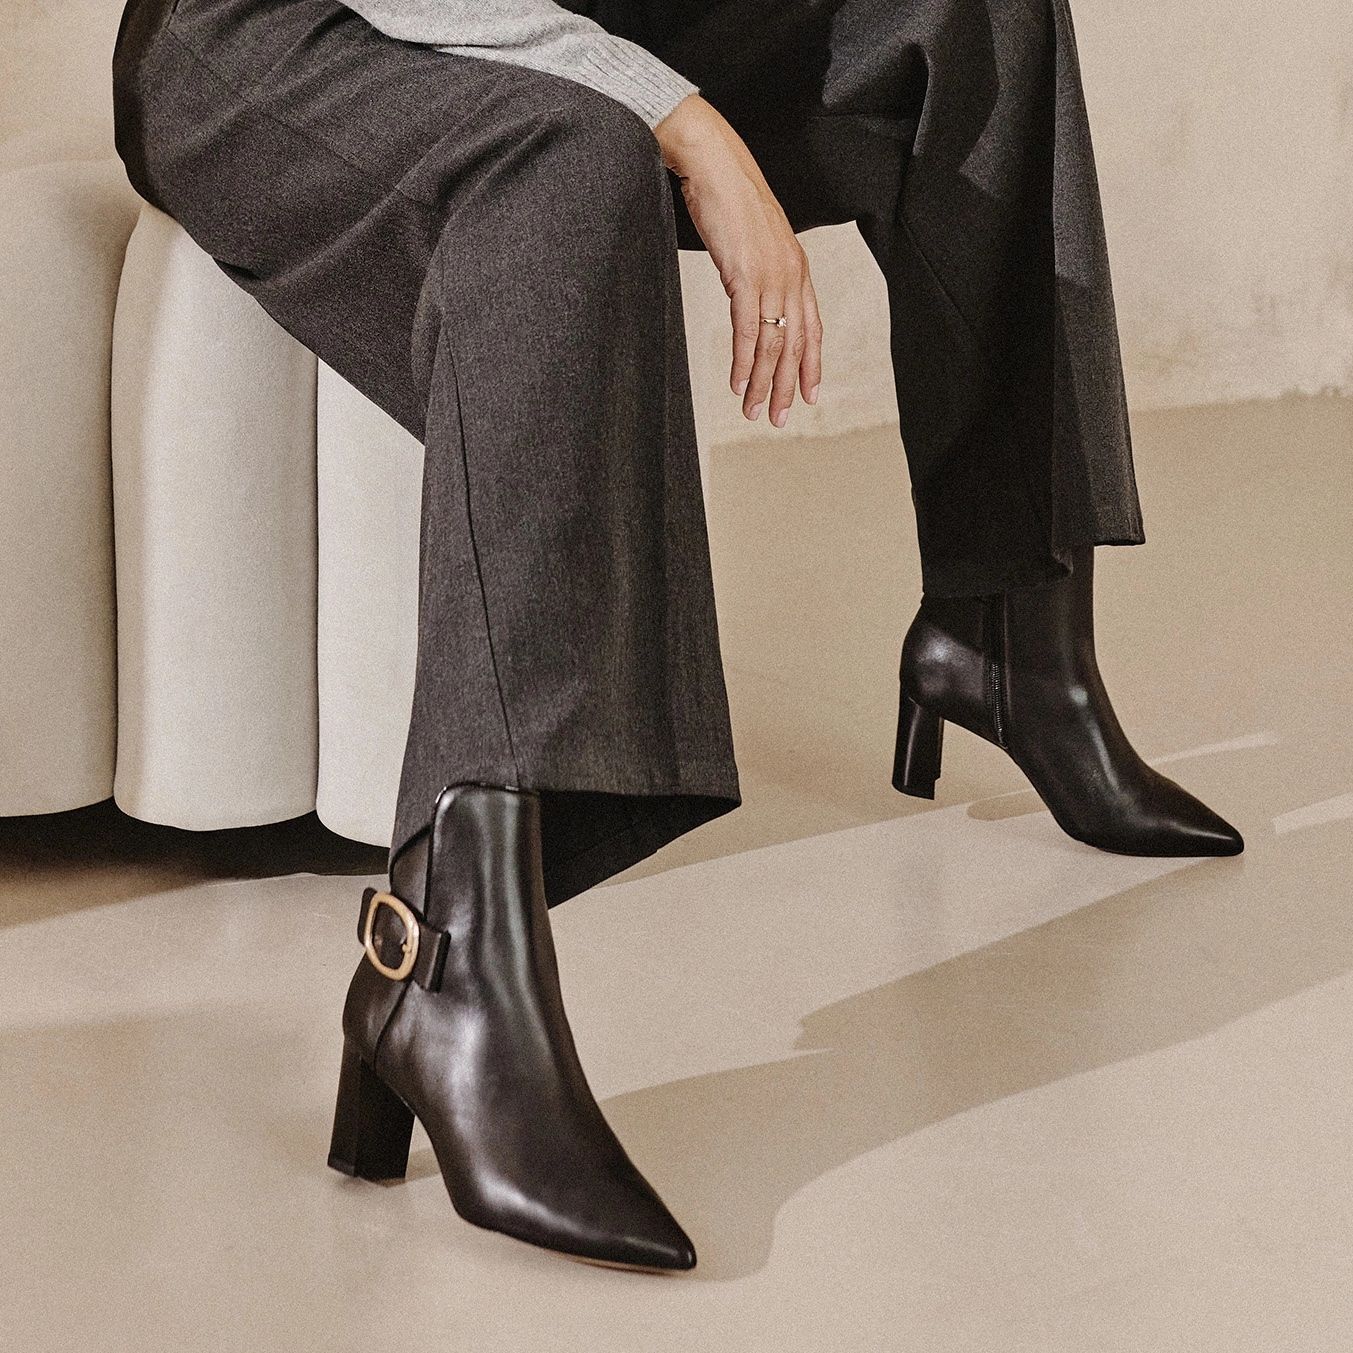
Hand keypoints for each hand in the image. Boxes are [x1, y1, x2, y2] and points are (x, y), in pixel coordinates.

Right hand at [654, 95, 821, 426]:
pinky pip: (748, 331)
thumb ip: (758, 270)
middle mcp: (791, 275)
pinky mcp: (745, 276)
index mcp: (797, 267)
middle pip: (794, 344)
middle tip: (779, 418)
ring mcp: (770, 276)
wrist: (713, 162)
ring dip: (762, 384)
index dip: (811, 365)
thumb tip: (751, 295)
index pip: (811, 328)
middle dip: (786, 387)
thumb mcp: (752, 240)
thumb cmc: (728, 195)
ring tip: (753, 411)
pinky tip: (738, 383)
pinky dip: (744, 363)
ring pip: (773, 345)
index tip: (809, 394)